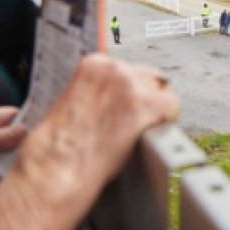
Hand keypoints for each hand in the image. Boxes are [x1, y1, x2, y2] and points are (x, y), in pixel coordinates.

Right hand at [13, 55, 177, 229]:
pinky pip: (172, 106)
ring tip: (142, 133)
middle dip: (143, 98)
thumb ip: (97, 93)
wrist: (57, 166)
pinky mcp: (146, 105)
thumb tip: (117, 101)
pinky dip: (168, 120)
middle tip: (135, 123)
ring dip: (155, 110)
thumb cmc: (59, 145)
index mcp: (93, 64)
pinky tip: (155, 135)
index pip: (126, 69)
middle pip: (147, 77)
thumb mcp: (73, 102)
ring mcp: (131, 85)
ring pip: (160, 91)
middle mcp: (114, 68)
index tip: (126, 108)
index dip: (129, 92)